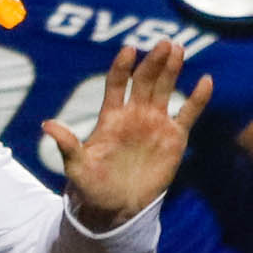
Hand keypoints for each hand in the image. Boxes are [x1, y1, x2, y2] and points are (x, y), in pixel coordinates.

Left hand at [47, 39, 206, 231]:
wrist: (116, 209)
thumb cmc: (93, 187)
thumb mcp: (77, 167)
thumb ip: (67, 145)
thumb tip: (47, 124)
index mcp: (111, 116)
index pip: (117, 84)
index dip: (123, 67)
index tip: (129, 50)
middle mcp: (134, 114)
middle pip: (145, 81)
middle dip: (154, 62)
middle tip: (164, 44)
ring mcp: (155, 123)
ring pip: (166, 89)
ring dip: (172, 70)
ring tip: (178, 50)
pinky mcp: (174, 138)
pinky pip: (188, 113)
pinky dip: (198, 98)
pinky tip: (206, 80)